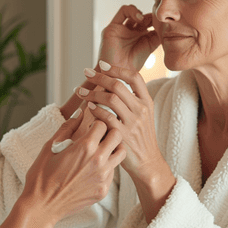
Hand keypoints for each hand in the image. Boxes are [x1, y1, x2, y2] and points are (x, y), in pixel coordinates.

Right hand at [22, 110, 125, 224]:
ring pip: (121, 153)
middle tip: (99, 135)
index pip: (103, 123)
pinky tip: (93, 168)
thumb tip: (79, 112)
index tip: (91, 125)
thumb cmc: (42, 175)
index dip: (96, 121)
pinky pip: (113, 171)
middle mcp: (98, 160)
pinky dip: (107, 166)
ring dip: (113, 148)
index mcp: (85, 146)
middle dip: (109, 131)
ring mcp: (103, 176)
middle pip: (117, 135)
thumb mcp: (50, 146)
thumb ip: (67, 127)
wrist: (42, 205)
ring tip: (100, 150)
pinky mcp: (104, 189)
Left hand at [75, 61, 164, 178]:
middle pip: (118, 85)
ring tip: (80, 91)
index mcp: (147, 102)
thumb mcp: (143, 115)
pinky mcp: (123, 135)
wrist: (147, 162)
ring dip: (92, 93)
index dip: (117, 69)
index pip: (134, 77)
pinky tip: (87, 107)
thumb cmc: (140, 137)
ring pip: (110, 99)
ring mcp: (133, 122)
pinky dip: (95, 110)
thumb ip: (131, 99)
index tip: (102, 65)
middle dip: (99, 77)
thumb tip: (113, 81)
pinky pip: (106, 117)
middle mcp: (141, 110)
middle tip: (86, 73)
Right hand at [98, 5, 160, 70]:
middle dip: (149, 16)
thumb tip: (164, 24)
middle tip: (155, 20)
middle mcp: (129, 31)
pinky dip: (132, 11)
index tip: (162, 22)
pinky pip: (123, 11)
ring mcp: (121, 28)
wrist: (119, 74)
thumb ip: (156, 35)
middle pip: (141, 16)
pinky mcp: (112, 27)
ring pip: (131, 11)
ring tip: (145, 20)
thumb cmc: (133, 65)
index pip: (148, 21)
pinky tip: (139, 19)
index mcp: (138, 36)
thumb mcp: (150, 47)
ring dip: (140, 12)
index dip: (155, 20)